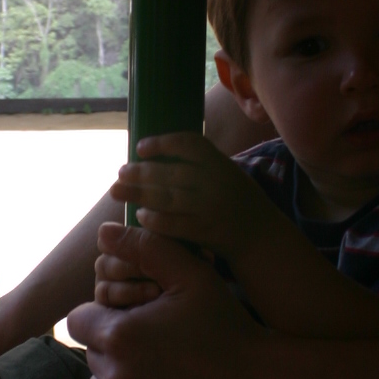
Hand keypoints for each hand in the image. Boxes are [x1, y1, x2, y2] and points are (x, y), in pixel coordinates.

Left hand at [69, 224, 268, 378]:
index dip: (103, 315)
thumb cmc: (227, 325)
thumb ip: (145, 248)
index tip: (132, 317)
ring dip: (117, 378)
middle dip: (113, 345)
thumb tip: (105, 231)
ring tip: (157, 370)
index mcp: (119, 335)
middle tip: (153, 343)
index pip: (79, 321)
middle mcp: (114, 378)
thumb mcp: (193, 275)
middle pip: (92, 354)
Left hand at [109, 132, 273, 264]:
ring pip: (166, 198)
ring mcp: (210, 207)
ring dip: (138, 193)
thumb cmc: (237, 200)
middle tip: (120, 172)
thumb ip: (199, 164)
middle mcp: (215, 182)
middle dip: (140, 172)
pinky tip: (140, 215)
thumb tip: (157, 155)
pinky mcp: (205, 231)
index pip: (188, 144)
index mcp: (220, 163)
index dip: (162, 143)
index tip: (140, 148)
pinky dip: (153, 219)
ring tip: (117, 191)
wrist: (261, 235)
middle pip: (170, 172)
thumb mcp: (226, 173)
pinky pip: (172, 223)